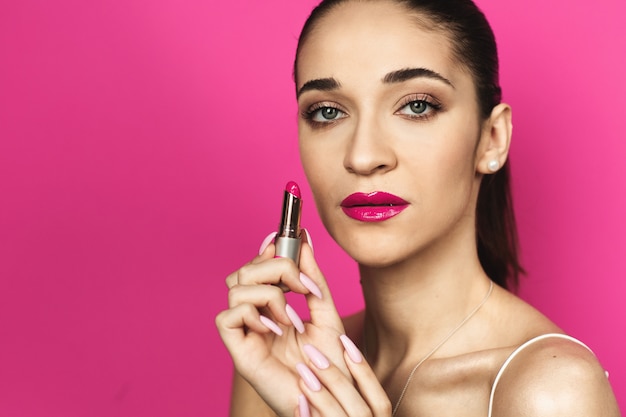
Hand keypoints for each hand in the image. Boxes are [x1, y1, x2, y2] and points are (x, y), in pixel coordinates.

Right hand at [215, 230, 350, 415]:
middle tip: (300, 285)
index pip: (257, 268)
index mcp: (273, 308)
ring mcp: (246, 333)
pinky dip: (251, 314)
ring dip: (269, 293)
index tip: (286, 240)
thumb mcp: (327, 314)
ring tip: (291, 315)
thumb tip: (305, 242)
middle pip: (244, 272)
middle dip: (274, 267)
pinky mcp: (239, 351)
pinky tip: (275, 329)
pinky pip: (227, 317)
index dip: (266, 251)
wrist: (332, 399)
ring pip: (235, 288)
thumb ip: (314, 280)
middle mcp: (256, 317)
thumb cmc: (329, 364)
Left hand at [295, 336, 390, 416]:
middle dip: (337, 380)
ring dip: (323, 399)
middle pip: (360, 411)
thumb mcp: (355, 414)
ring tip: (302, 374)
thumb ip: (351, 398)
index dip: (364, 372)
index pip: (380, 402)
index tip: (344, 341)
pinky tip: (298, 403)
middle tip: (312, 353)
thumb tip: (343, 354)